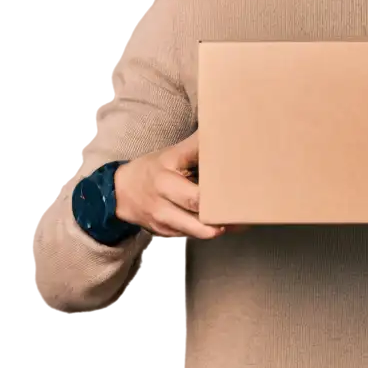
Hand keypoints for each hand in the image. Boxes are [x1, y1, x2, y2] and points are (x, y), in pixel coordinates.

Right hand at [113, 129, 249, 239]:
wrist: (121, 193)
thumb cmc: (154, 169)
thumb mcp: (171, 154)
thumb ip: (196, 146)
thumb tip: (220, 131)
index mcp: (165, 181)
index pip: (194, 194)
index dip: (216, 196)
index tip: (237, 192)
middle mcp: (162, 204)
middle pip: (197, 215)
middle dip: (221, 216)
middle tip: (245, 211)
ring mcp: (164, 222)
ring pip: (196, 231)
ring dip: (220, 228)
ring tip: (242, 223)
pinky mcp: (167, 234)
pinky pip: (192, 235)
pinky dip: (209, 231)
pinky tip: (227, 226)